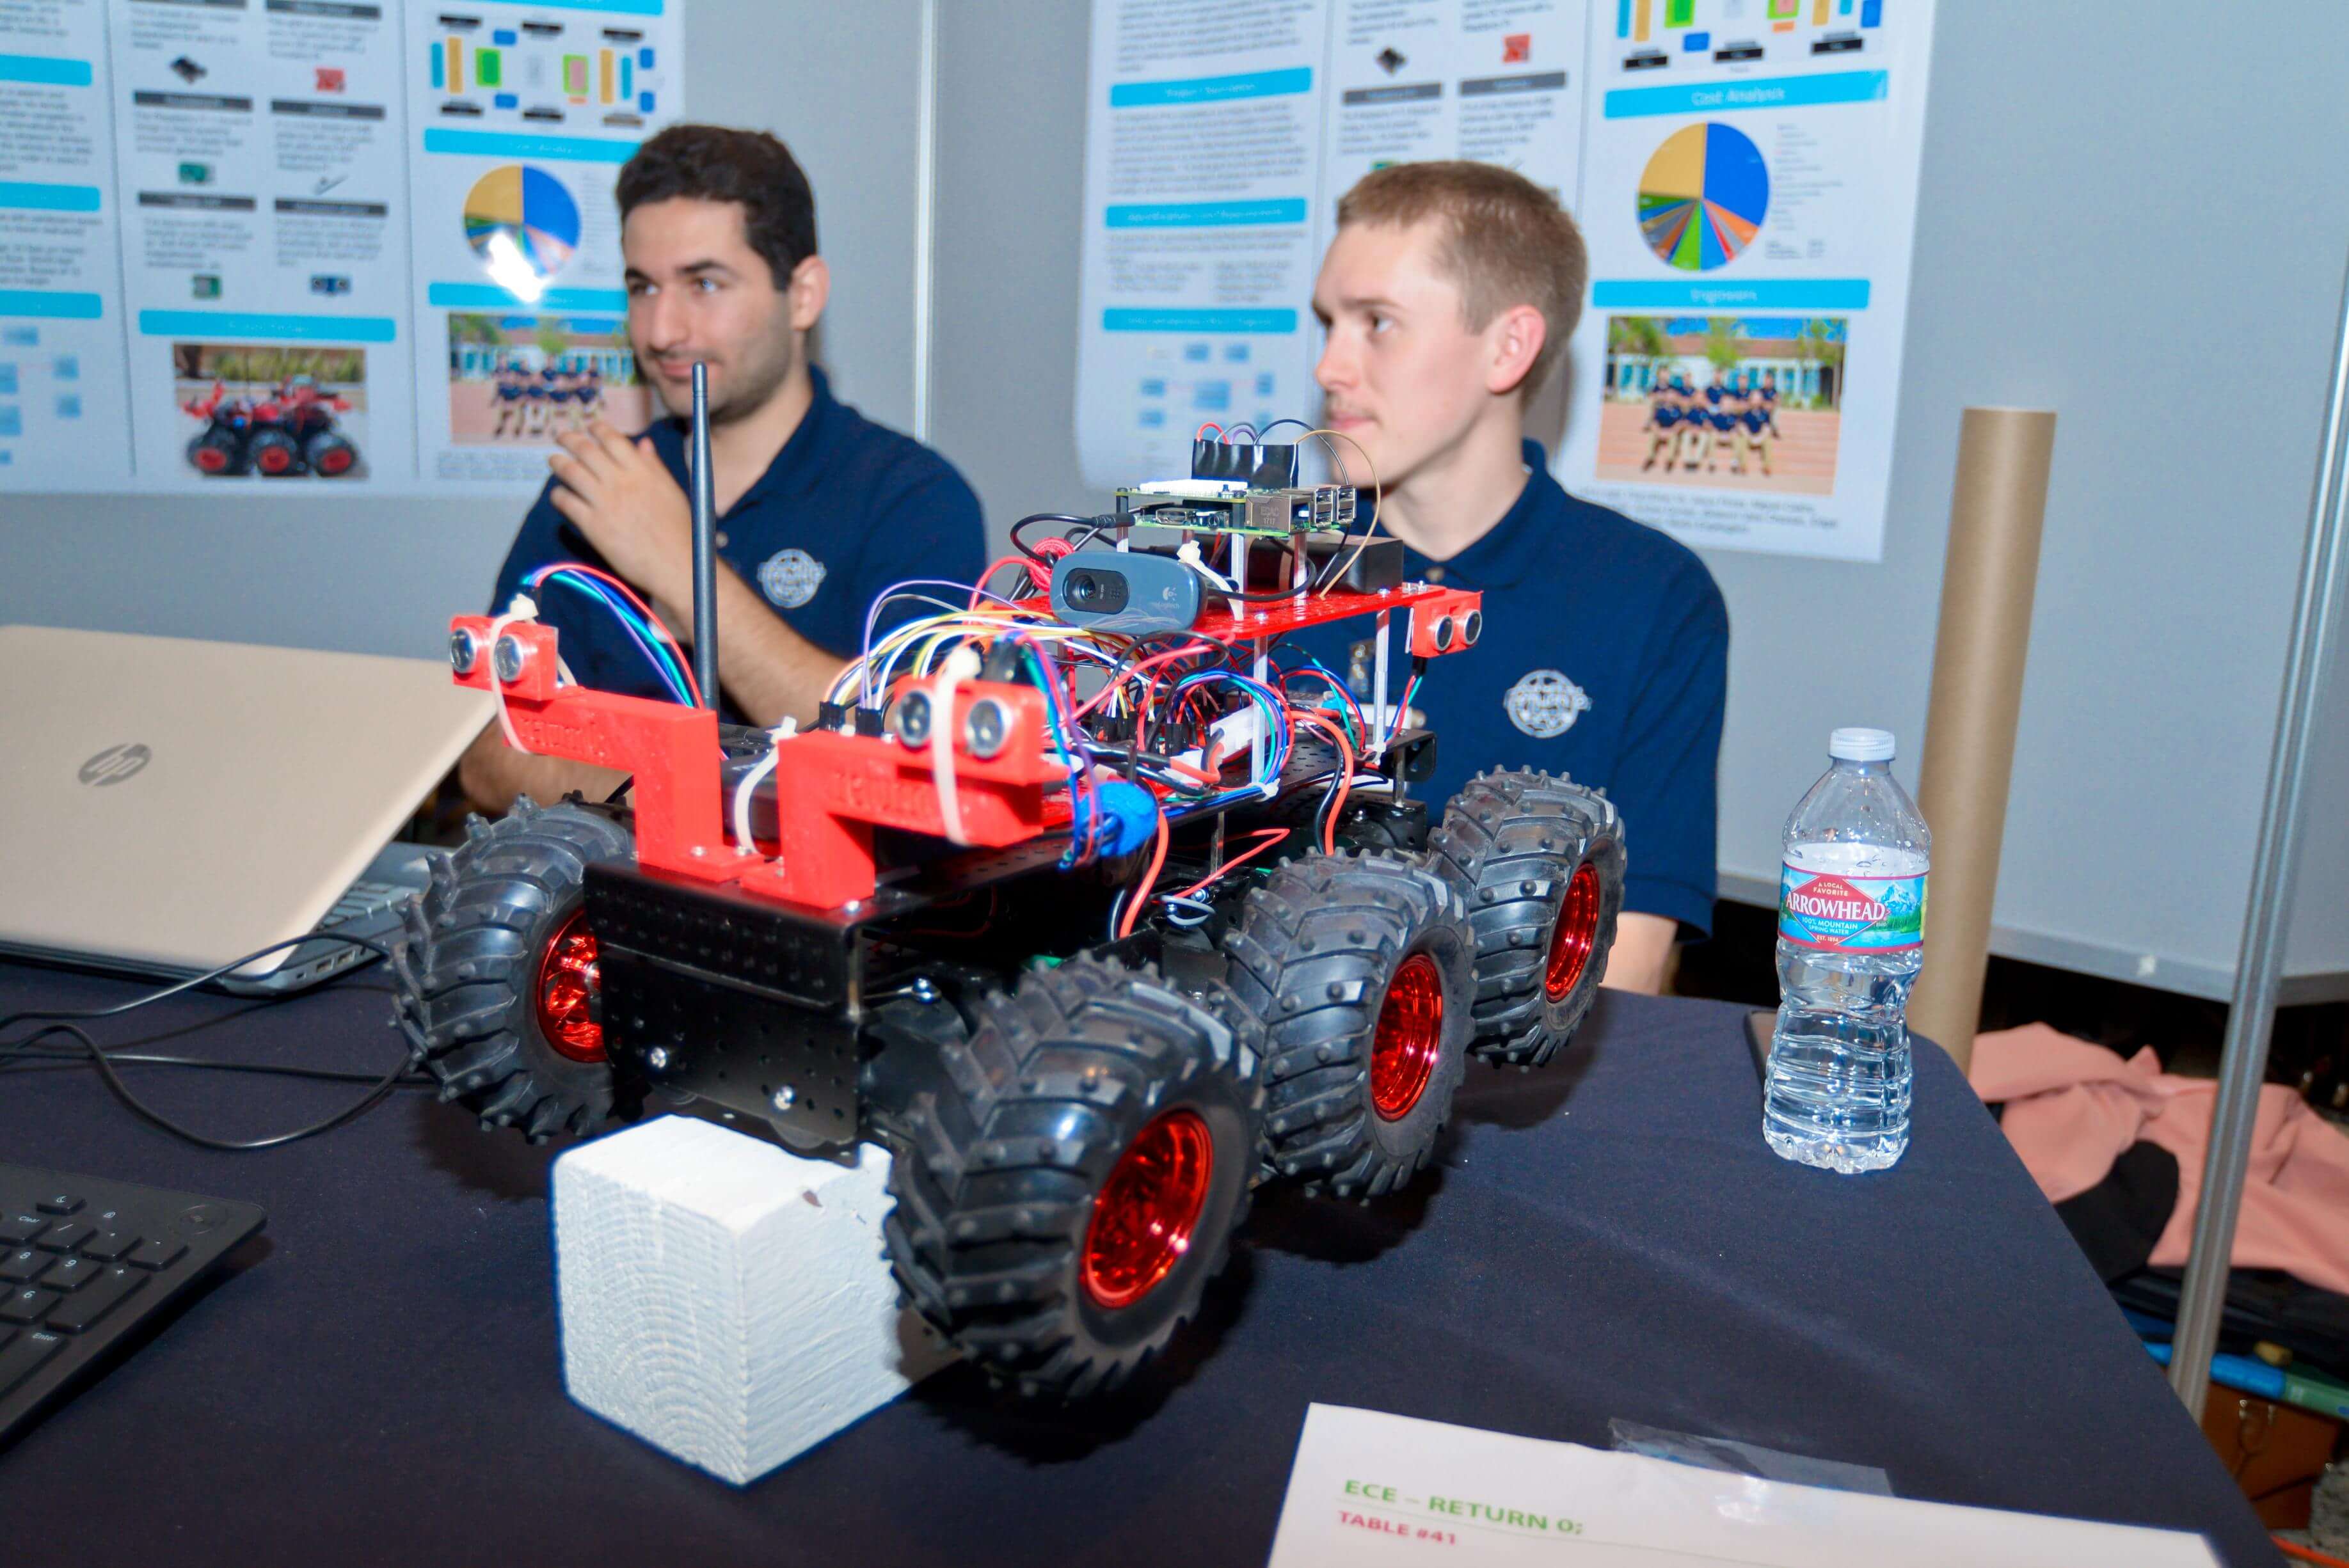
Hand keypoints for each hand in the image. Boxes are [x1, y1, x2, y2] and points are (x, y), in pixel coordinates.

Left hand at [547, 421, 691, 606]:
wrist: (676, 564)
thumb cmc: (680, 530)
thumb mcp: (672, 491)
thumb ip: (654, 465)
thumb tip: (643, 443)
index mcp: (642, 471)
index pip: (612, 439)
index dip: (597, 429)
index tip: (590, 427)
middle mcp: (620, 481)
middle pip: (586, 450)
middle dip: (569, 439)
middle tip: (561, 437)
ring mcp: (604, 502)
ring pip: (571, 472)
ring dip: (558, 462)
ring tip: (553, 460)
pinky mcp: (592, 525)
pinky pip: (566, 502)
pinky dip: (558, 494)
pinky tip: (559, 495)